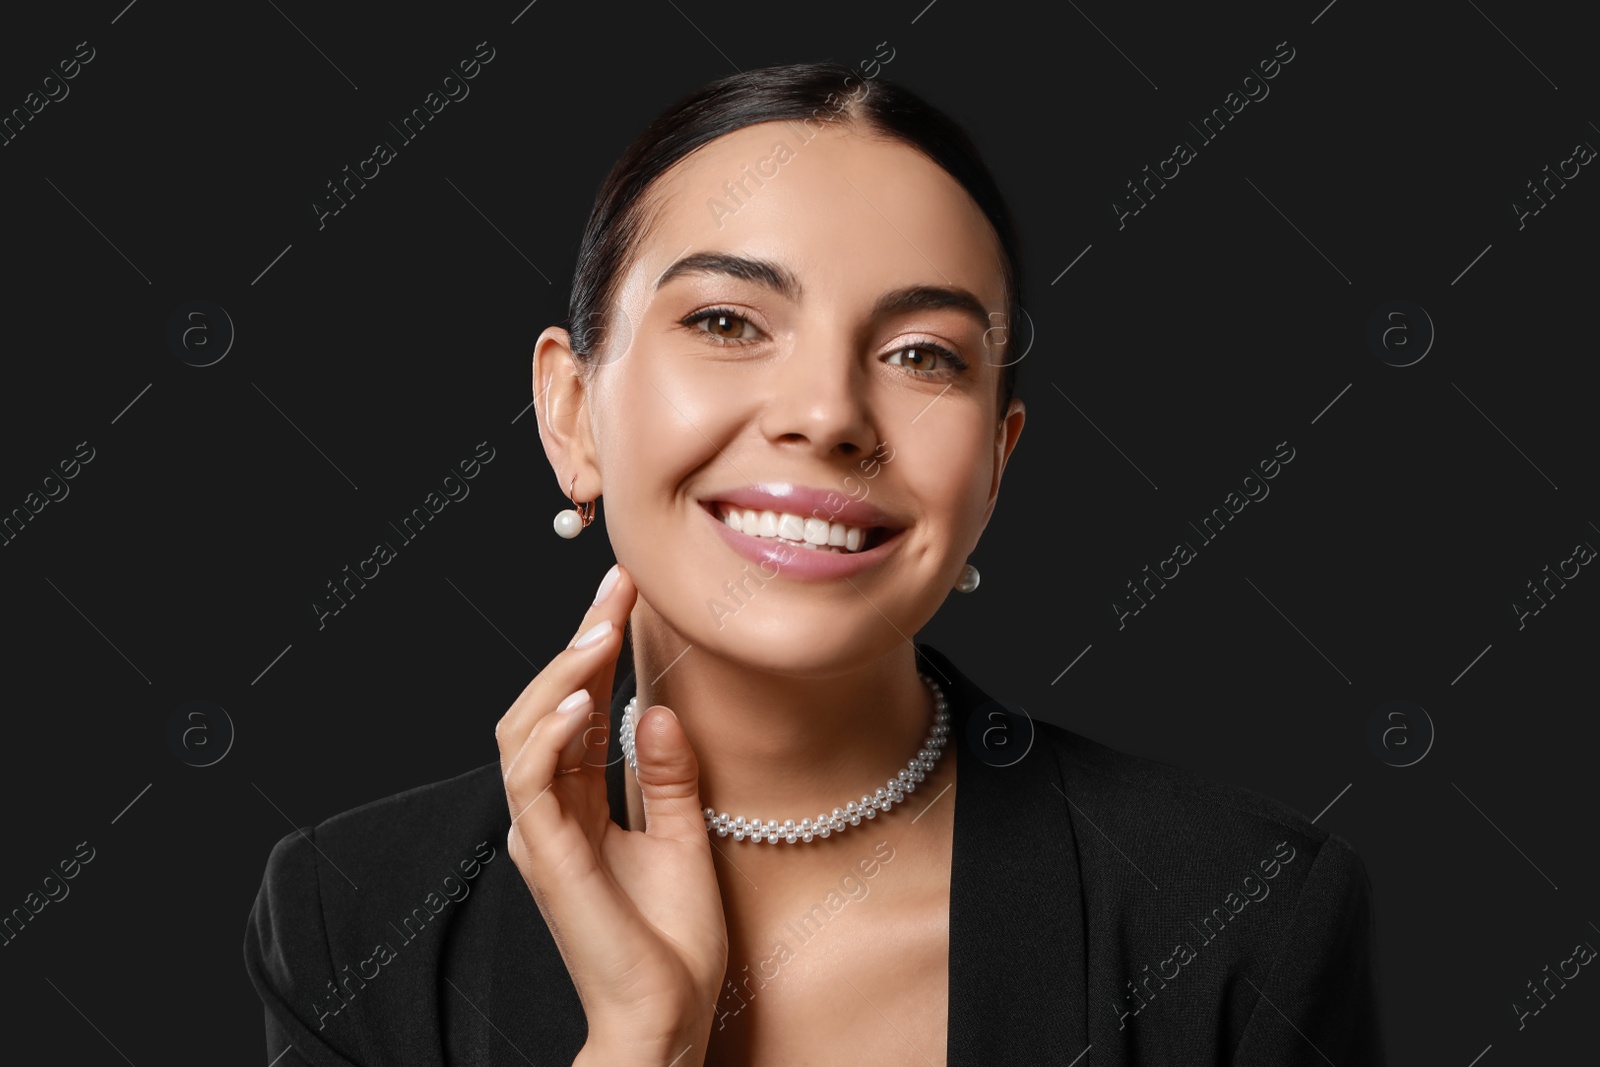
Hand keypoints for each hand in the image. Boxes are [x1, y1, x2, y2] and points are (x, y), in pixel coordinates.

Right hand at [496, 564, 727, 1064]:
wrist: (666, 1017)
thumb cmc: (671, 943)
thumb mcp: (682, 837)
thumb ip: (667, 775)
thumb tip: (655, 708)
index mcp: (576, 806)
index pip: (575, 709)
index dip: (593, 647)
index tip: (625, 593)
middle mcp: (549, 813)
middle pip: (542, 707)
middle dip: (576, 641)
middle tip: (615, 590)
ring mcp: (543, 835)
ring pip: (524, 731)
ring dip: (561, 674)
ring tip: (599, 629)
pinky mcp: (550, 858)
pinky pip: (532, 783)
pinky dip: (552, 734)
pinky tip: (586, 700)